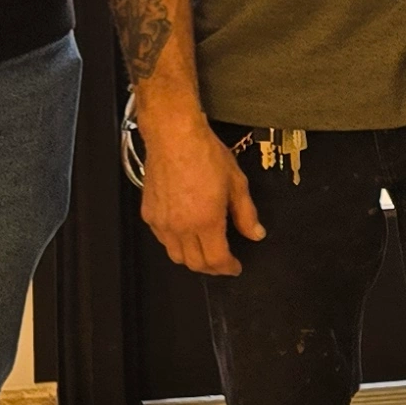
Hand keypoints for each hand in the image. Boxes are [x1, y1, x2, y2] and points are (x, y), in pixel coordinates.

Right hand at [138, 106, 264, 276]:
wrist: (174, 136)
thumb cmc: (204, 153)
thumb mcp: (236, 183)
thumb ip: (246, 213)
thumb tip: (256, 233)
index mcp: (205, 221)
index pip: (216, 260)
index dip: (228, 268)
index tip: (235, 267)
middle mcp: (181, 226)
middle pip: (195, 264)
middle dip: (212, 269)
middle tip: (222, 263)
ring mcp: (162, 222)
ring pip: (176, 255)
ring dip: (192, 259)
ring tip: (204, 252)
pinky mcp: (149, 214)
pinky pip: (162, 239)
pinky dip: (175, 244)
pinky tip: (185, 235)